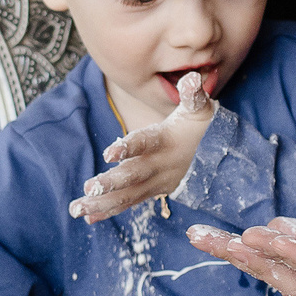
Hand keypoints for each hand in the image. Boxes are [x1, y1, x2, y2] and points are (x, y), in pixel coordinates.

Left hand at [70, 71, 214, 222]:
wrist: (219, 156)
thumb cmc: (202, 126)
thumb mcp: (200, 108)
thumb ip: (193, 95)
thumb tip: (190, 78)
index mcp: (167, 141)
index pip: (147, 144)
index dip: (128, 148)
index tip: (108, 153)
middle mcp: (160, 165)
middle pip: (134, 175)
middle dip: (111, 183)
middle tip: (88, 188)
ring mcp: (157, 182)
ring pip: (128, 195)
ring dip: (102, 203)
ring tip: (77, 209)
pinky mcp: (152, 191)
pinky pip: (129, 203)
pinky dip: (109, 210)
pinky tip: (88, 217)